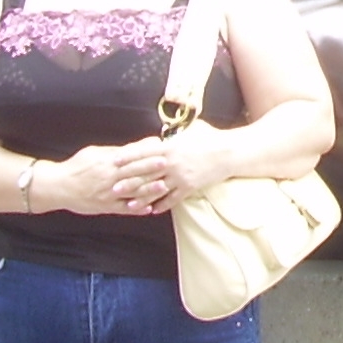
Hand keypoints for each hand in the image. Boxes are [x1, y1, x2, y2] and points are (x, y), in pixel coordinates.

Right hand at [36, 142, 171, 216]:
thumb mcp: (96, 153)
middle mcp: (108, 178)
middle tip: (166, 164)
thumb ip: (118, 151)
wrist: (58, 187)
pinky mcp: (104, 207)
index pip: (130, 157)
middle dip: (150, 168)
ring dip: (148, 190)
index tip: (159, 148)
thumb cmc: (78, 166)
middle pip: (133, 172)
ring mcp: (107, 194)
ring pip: (131, 192)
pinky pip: (122, 209)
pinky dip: (135, 209)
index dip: (145, 153)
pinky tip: (148, 209)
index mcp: (106, 163)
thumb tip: (138, 145)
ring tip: (163, 186)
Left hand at [112, 123, 237, 213]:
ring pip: (156, 190)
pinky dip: (162, 205)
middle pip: (146, 173)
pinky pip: (173, 199)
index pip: (144, 152)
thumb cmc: (210, 138)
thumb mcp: (191, 131)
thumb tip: (164, 134)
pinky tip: (153, 211)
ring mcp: (180, 177)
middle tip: (113, 187)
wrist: (228, 153)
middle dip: (129, 181)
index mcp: (171, 147)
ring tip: (129, 204)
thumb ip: (174, 136)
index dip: (128, 157)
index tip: (115, 161)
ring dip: (142, 198)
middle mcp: (172, 163)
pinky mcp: (189, 187)